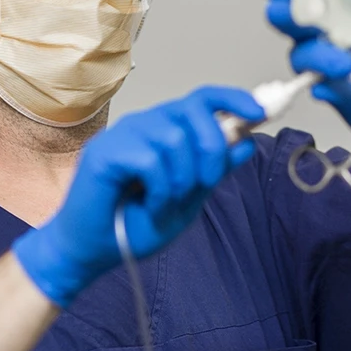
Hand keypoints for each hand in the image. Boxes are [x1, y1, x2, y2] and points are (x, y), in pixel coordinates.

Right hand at [12, 87, 264, 307]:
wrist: (90, 252)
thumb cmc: (131, 225)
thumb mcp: (187, 199)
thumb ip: (213, 171)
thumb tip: (245, 141)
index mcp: (163, 130)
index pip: (202, 99)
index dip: (233, 99)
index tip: (260, 112)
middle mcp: (144, 124)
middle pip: (195, 111)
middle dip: (212, 150)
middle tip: (202, 185)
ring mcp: (123, 134)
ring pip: (175, 138)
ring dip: (182, 181)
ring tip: (165, 204)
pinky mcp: (106, 151)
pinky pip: (151, 160)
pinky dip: (160, 191)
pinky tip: (149, 207)